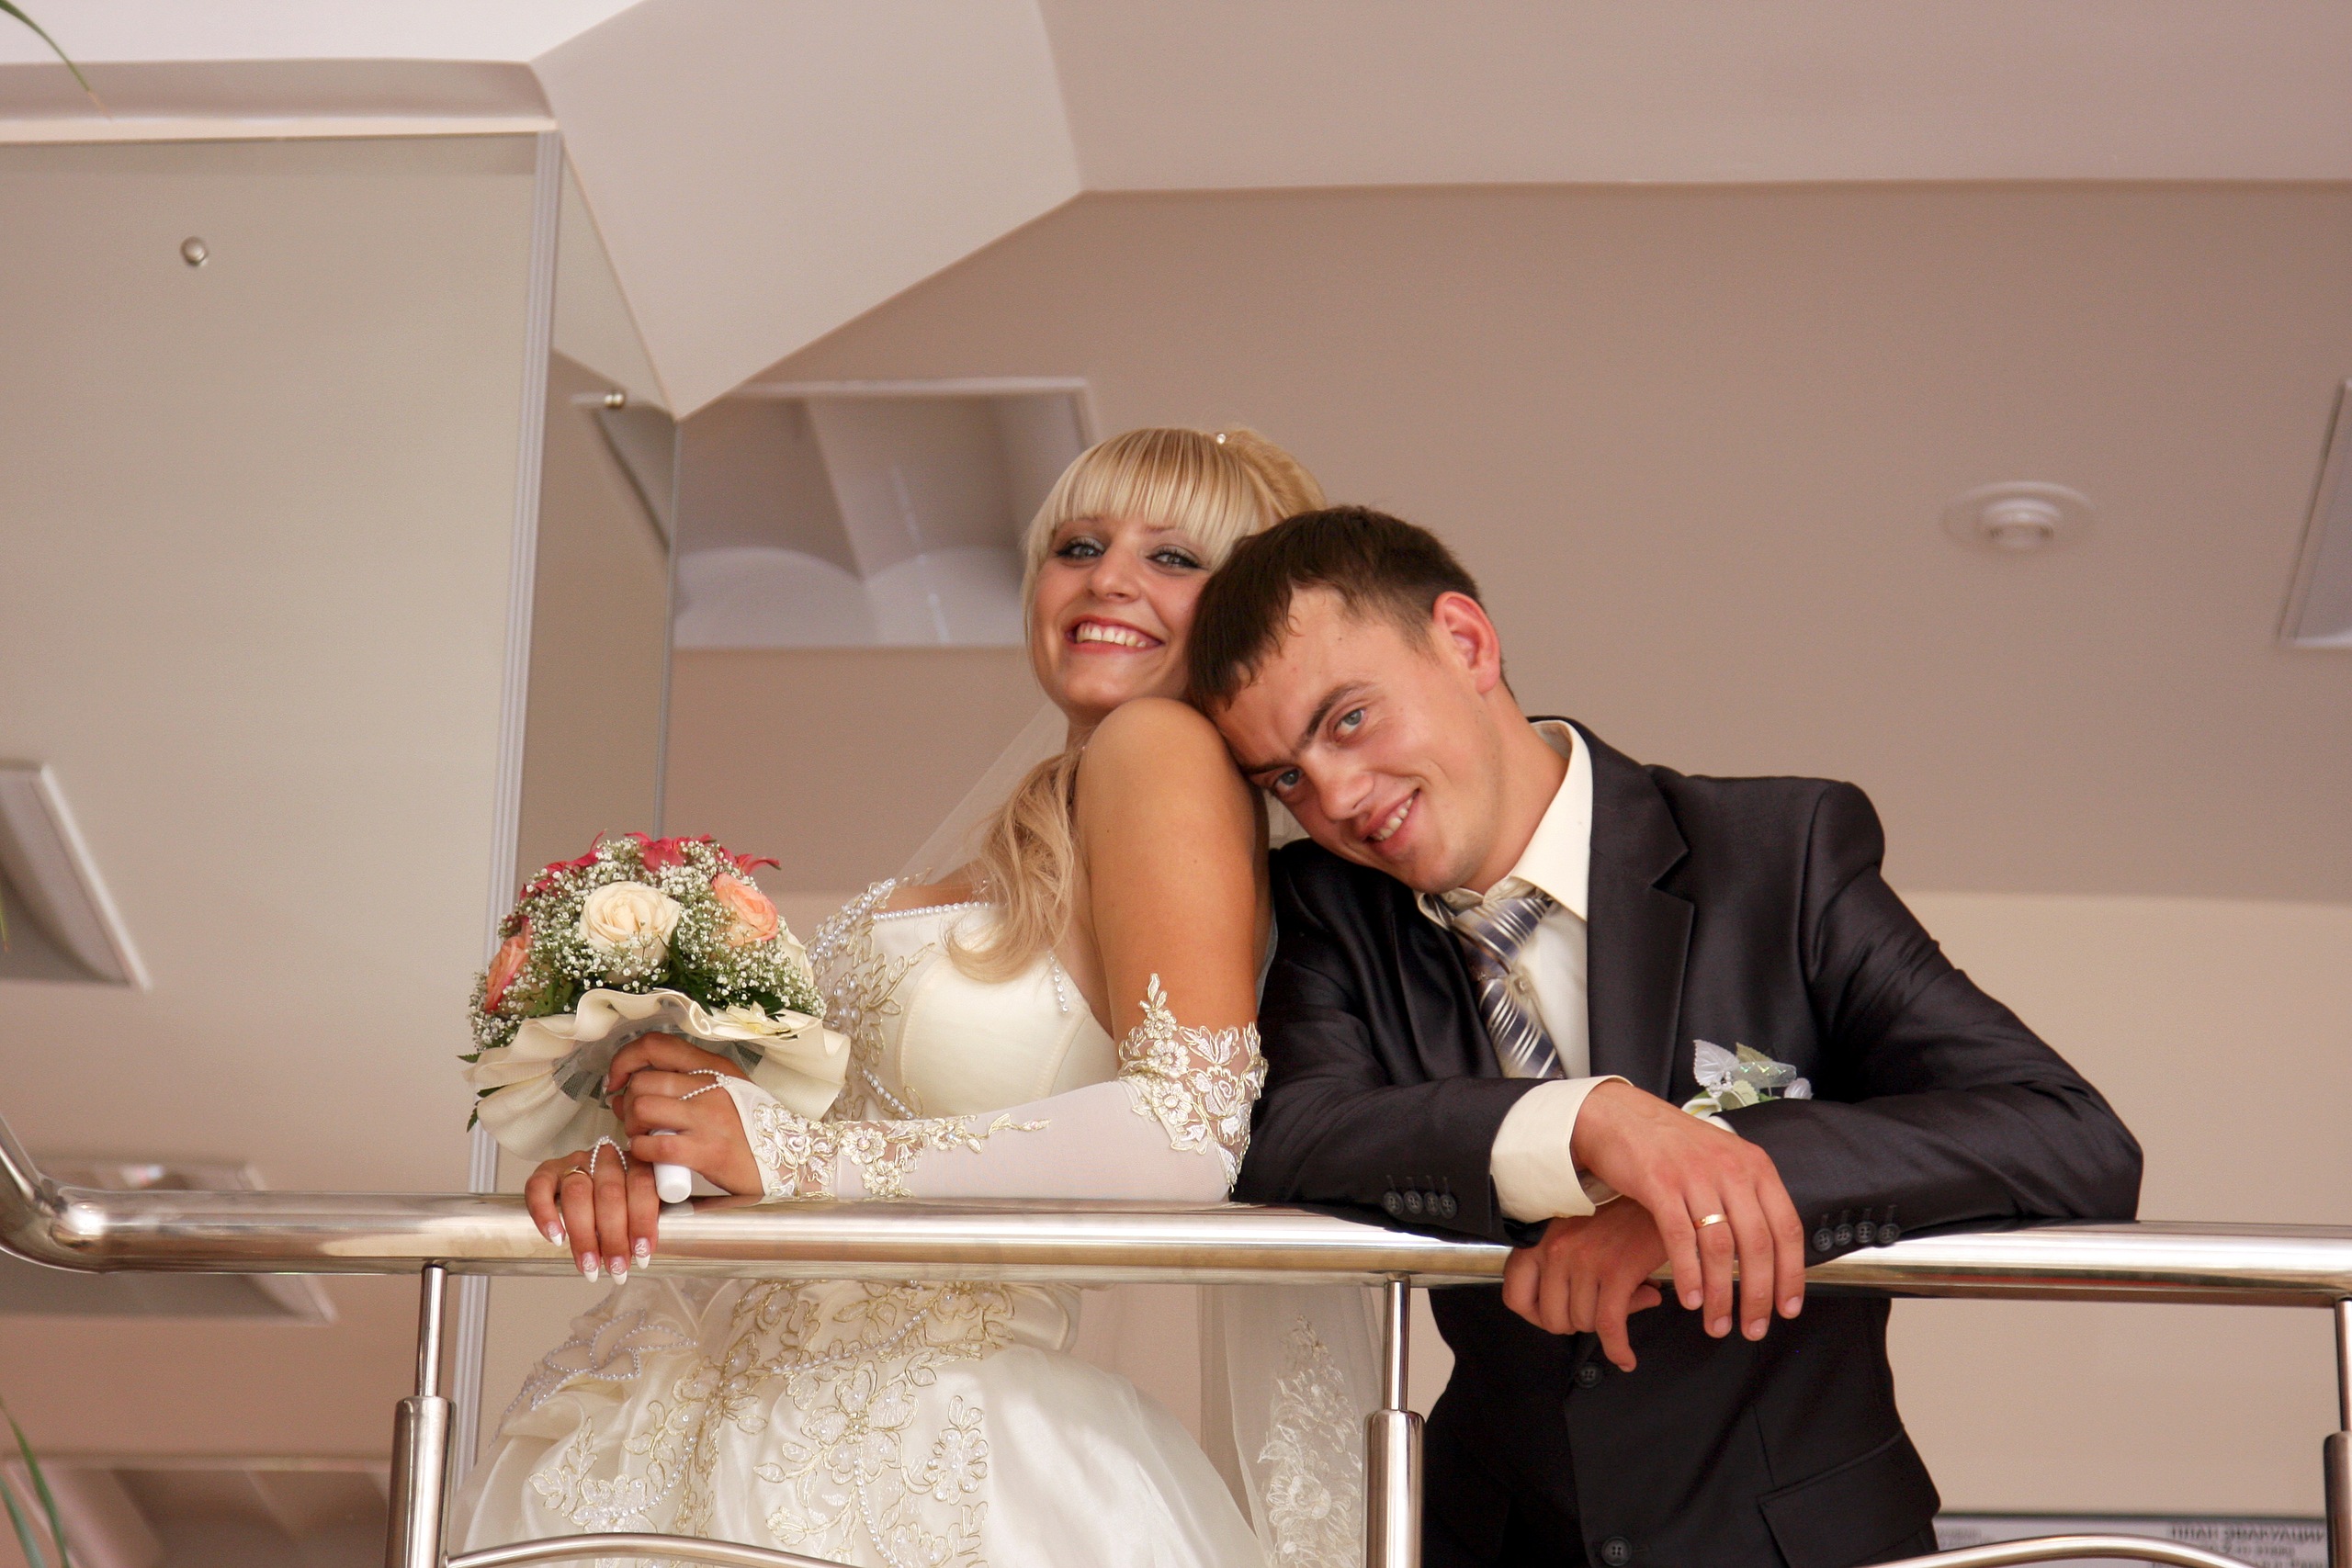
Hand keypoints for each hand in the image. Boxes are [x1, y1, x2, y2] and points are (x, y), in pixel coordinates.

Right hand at [525, 1141, 655, 1282]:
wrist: (587, 1183)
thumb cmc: (620, 1201)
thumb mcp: (640, 1203)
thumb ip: (645, 1219)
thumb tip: (645, 1256)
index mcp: (635, 1160)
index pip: (642, 1185)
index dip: (642, 1220)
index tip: (642, 1253)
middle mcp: (605, 1157)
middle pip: (609, 1193)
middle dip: (614, 1237)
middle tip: (616, 1268)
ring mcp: (575, 1162)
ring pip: (577, 1193)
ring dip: (584, 1235)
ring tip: (589, 1265)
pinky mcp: (547, 1170)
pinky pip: (539, 1188)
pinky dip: (545, 1214)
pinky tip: (556, 1239)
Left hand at [609, 1034, 760, 1196]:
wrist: (789, 1160)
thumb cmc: (751, 1128)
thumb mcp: (727, 1090)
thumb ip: (686, 1081)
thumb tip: (628, 1087)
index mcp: (714, 1067)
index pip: (654, 1045)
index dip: (624, 1060)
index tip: (616, 1080)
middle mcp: (711, 1086)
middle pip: (641, 1081)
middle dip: (626, 1103)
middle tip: (634, 1119)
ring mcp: (709, 1118)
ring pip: (642, 1108)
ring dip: (632, 1126)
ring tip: (643, 1136)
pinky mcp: (706, 1151)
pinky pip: (654, 1145)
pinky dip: (641, 1151)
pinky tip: (650, 1154)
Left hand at [1501, 1201, 1666, 1368]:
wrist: (1660, 1200)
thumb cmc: (1619, 1217)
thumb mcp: (1576, 1234)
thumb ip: (1561, 1272)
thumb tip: (1571, 1317)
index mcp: (1541, 1239)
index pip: (1514, 1297)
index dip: (1534, 1317)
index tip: (1553, 1317)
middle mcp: (1557, 1248)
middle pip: (1552, 1319)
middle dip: (1575, 1324)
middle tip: (1594, 1312)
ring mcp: (1586, 1260)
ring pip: (1583, 1323)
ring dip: (1604, 1326)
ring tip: (1621, 1306)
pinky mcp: (1618, 1271)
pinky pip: (1610, 1327)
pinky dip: (1618, 1348)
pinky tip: (1625, 1356)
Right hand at [1569, 1080, 1806, 1341]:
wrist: (1619, 1116)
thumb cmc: (1670, 1145)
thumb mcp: (1721, 1161)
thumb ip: (1746, 1197)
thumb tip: (1768, 1251)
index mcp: (1754, 1166)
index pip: (1787, 1228)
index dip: (1791, 1274)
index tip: (1788, 1307)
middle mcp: (1730, 1169)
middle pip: (1757, 1244)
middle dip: (1757, 1295)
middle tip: (1752, 1327)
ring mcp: (1695, 1175)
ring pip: (1720, 1247)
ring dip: (1721, 1294)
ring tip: (1717, 1322)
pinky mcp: (1659, 1182)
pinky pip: (1680, 1238)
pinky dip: (1688, 1274)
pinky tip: (1690, 1299)